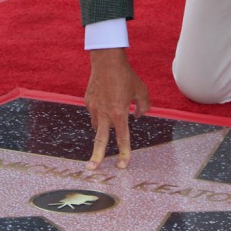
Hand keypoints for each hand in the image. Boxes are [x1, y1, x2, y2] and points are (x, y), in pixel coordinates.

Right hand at [84, 48, 149, 169]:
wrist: (107, 61)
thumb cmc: (126, 75)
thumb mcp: (141, 90)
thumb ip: (143, 106)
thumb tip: (138, 116)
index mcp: (119, 114)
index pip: (123, 139)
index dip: (124, 153)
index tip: (122, 165)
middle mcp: (104, 114)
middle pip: (100, 140)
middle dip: (96, 156)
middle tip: (92, 169)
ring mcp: (94, 108)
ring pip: (97, 124)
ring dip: (102, 126)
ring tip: (109, 115)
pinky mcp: (87, 101)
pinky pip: (94, 111)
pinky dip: (99, 111)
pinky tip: (105, 100)